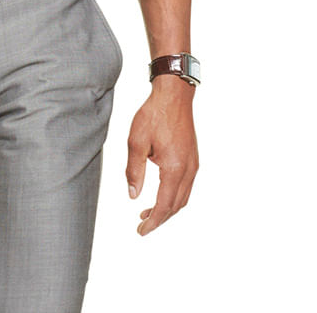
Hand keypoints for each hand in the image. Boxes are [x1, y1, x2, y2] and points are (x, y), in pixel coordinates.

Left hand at [125, 76, 198, 234]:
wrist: (173, 96)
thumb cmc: (154, 115)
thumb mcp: (136, 142)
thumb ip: (134, 170)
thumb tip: (133, 195)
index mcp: (174, 169)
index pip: (165, 205)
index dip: (153, 221)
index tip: (141, 231)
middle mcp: (188, 170)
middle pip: (176, 206)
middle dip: (160, 218)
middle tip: (142, 225)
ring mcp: (193, 164)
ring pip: (183, 197)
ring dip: (167, 208)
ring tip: (148, 212)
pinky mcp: (193, 158)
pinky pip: (185, 185)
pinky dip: (173, 196)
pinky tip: (160, 192)